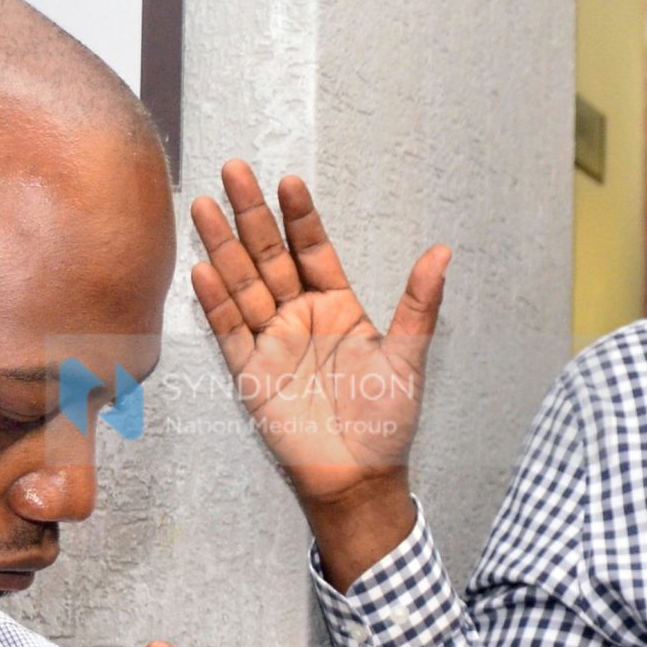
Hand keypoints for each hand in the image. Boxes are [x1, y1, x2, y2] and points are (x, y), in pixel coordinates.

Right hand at [190, 160, 447, 536]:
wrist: (359, 477)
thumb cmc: (388, 421)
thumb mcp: (408, 357)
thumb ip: (419, 304)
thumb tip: (443, 252)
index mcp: (338, 307)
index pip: (313, 250)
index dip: (300, 217)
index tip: (289, 181)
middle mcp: (300, 317)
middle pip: (270, 256)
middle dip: (252, 215)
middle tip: (234, 169)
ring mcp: (272, 342)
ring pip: (242, 285)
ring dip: (223, 247)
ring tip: (205, 205)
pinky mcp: (250, 373)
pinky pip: (229, 331)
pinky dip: (215, 302)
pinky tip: (203, 268)